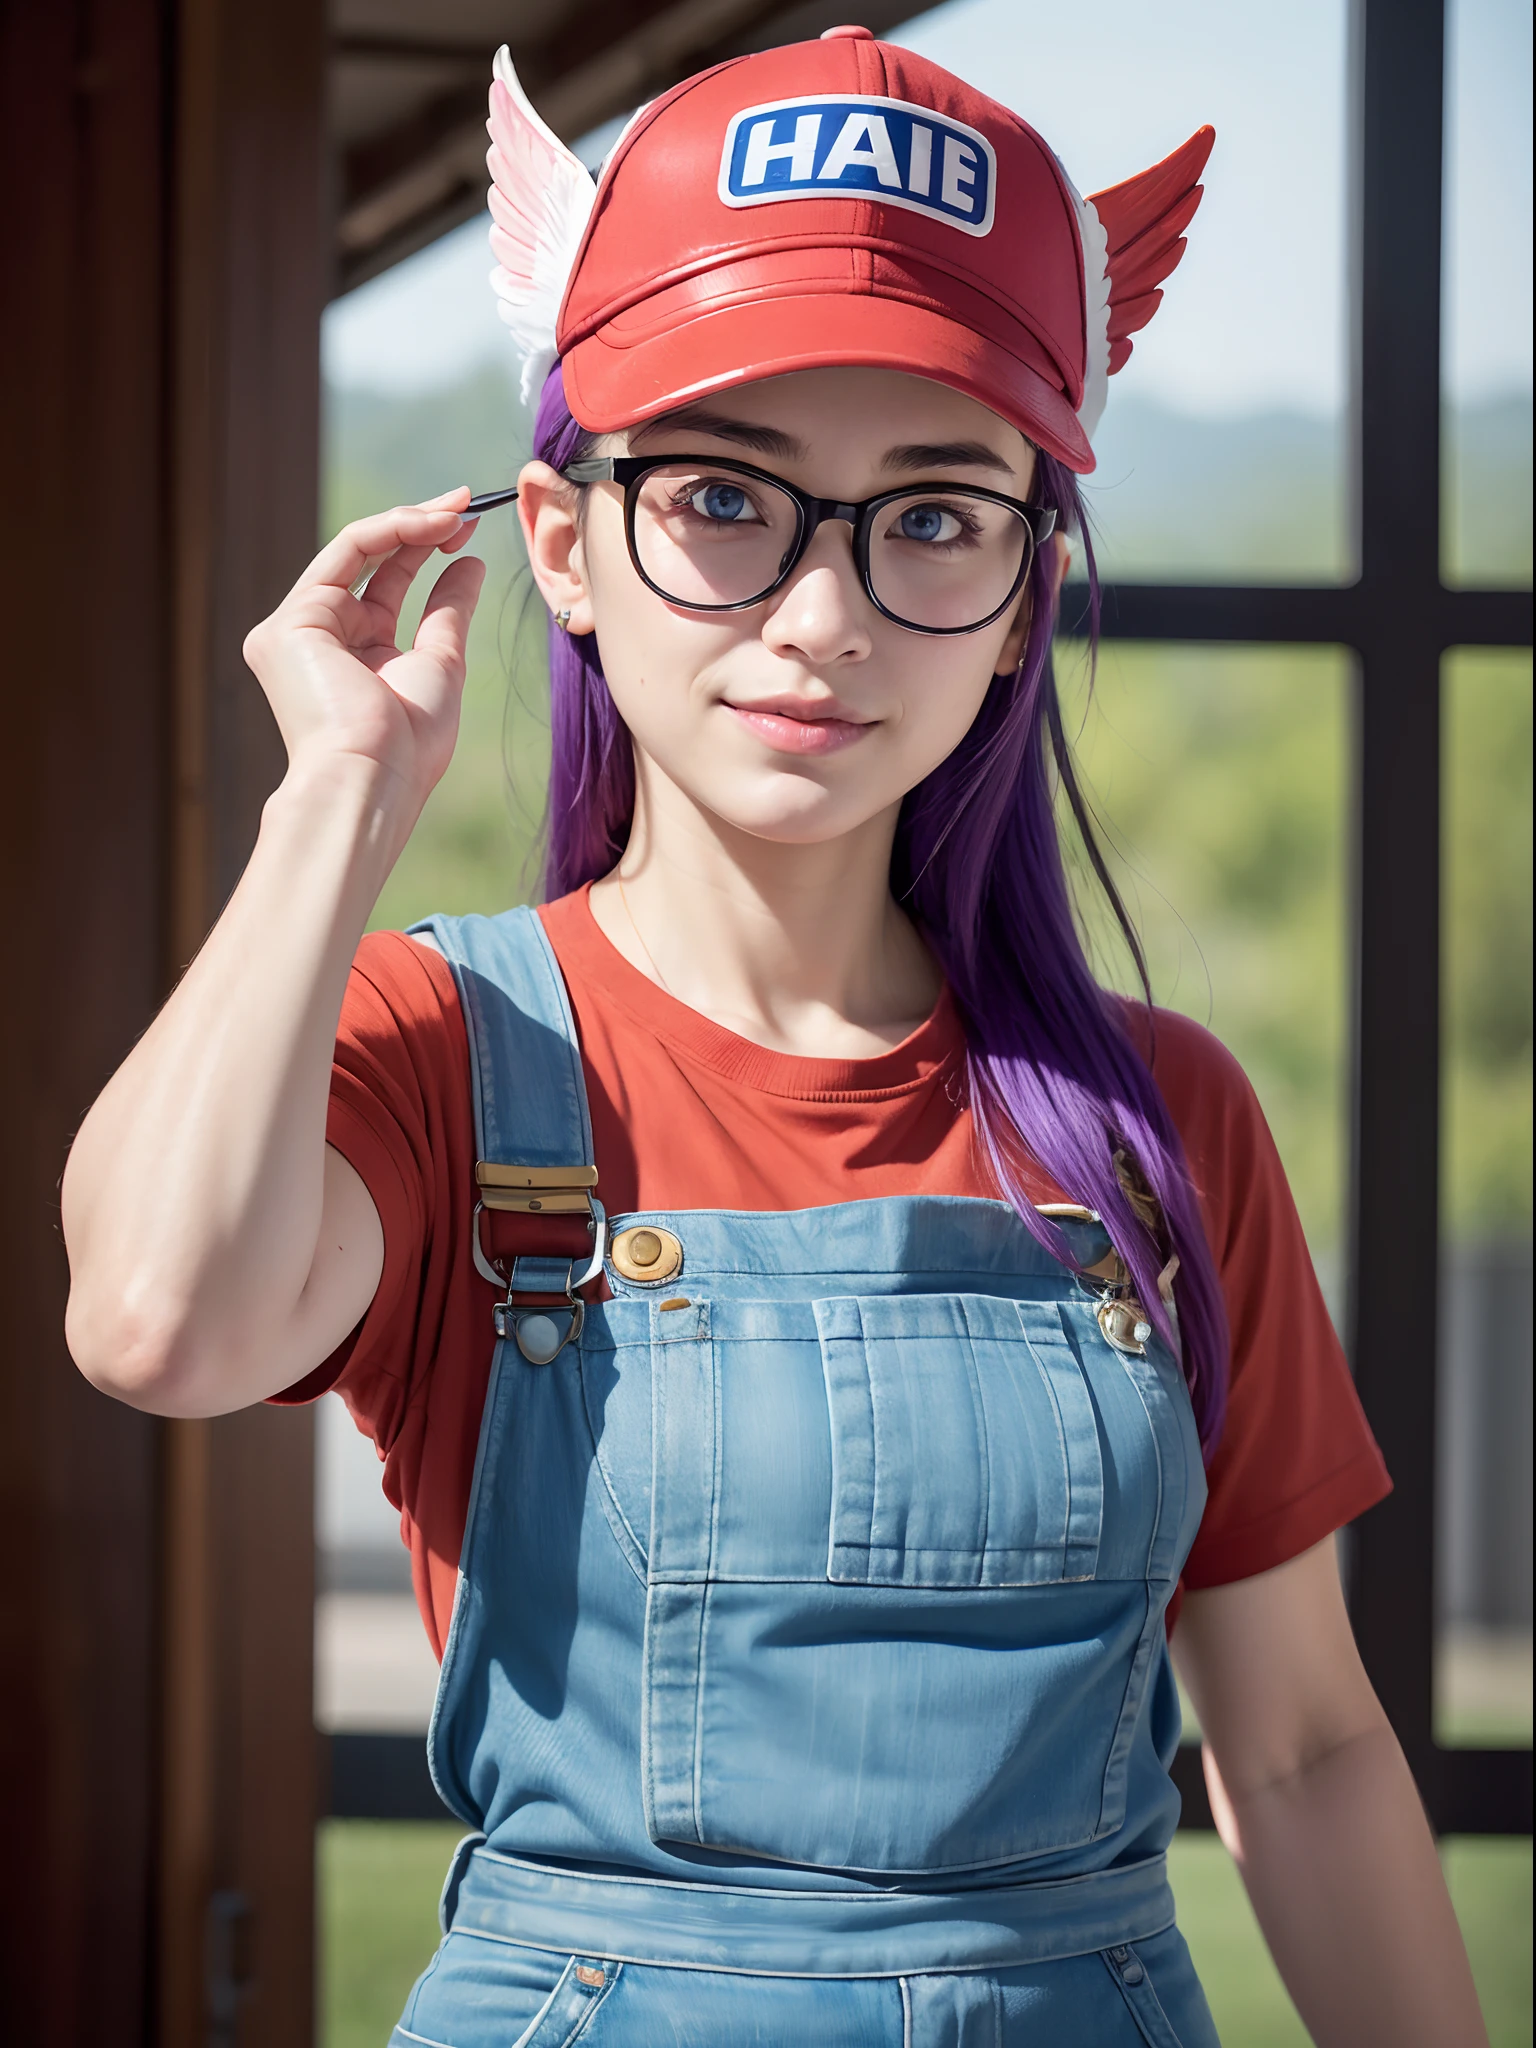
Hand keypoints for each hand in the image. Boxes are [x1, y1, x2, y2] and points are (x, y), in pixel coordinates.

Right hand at [242, 489, 486, 811]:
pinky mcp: (287, 625)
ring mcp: (296, 630)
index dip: (425, 553)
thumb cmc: (407, 744)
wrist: (372, 779)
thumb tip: (468, 561)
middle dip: (420, 527)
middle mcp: (319, 640)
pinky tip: (433, 525)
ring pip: (355, 550)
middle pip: (369, 563)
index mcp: (353, 658)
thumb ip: (447, 610)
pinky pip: (344, 554)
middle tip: (467, 503)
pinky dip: (391, 532)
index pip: (385, 588)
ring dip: (410, 522)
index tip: (470, 529)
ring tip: (459, 508)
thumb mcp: (440, 664)